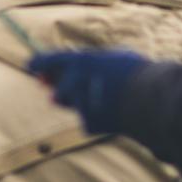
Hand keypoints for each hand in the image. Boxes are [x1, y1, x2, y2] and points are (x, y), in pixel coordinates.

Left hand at [27, 50, 148, 134]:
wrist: (151, 100)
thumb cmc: (138, 73)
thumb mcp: (114, 57)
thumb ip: (92, 63)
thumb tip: (76, 67)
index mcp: (82, 61)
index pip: (50, 60)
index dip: (39, 63)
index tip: (30, 66)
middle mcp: (75, 82)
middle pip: (57, 88)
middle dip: (54, 87)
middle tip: (46, 85)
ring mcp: (80, 105)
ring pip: (71, 104)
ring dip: (77, 101)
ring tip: (98, 96)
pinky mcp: (88, 124)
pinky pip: (88, 120)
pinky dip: (97, 117)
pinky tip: (114, 114)